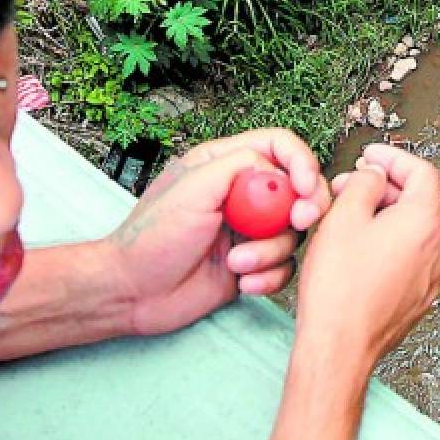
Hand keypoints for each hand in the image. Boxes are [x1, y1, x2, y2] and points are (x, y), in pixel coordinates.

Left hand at [107, 129, 330, 336]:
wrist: (133, 292)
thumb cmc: (152, 237)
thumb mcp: (194, 187)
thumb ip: (239, 167)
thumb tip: (277, 173)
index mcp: (224, 165)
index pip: (279, 147)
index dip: (301, 162)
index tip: (305, 187)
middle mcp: (241, 196)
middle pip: (298, 190)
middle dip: (304, 207)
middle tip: (298, 222)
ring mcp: (247, 232)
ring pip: (291, 234)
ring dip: (269, 252)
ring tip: (235, 265)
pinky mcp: (250, 266)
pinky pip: (283, 268)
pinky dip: (268, 277)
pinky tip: (242, 284)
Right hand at [296, 144, 439, 366]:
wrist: (339, 346)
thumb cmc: (339, 288)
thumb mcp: (343, 218)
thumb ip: (364, 185)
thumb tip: (375, 176)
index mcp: (424, 223)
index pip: (422, 172)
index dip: (393, 157)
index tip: (370, 156)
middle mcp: (437, 250)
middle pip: (418, 201)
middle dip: (382, 188)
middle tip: (347, 187)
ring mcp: (430, 278)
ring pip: (411, 232)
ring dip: (383, 218)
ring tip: (347, 221)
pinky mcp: (417, 299)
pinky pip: (406, 259)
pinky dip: (386, 245)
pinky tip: (356, 252)